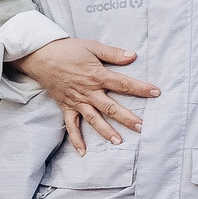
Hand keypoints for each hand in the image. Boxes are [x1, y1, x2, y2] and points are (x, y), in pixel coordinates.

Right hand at [18, 36, 157, 155]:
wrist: (41, 56)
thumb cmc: (68, 50)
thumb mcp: (92, 46)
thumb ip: (113, 53)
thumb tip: (133, 55)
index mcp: (97, 76)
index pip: (123, 83)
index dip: (141, 88)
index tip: (156, 92)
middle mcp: (88, 92)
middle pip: (111, 107)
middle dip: (127, 118)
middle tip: (141, 127)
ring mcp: (77, 101)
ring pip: (94, 119)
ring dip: (106, 132)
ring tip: (118, 142)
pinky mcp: (66, 107)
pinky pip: (71, 126)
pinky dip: (76, 139)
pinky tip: (83, 152)